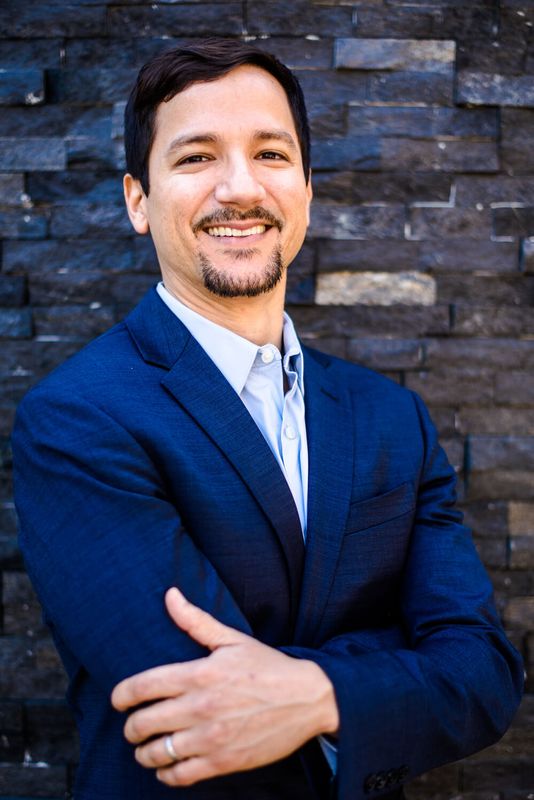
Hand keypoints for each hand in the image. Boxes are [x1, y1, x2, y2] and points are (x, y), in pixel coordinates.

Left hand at [111, 587, 337, 786]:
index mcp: (199, 674)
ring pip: (157, 753)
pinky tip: (167, 766)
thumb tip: (170, 595)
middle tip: (133, 725)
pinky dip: (166, 774)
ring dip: (144, 752)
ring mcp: (211, 737)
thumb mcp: (232, 639)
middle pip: (143, 723)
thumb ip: (196, 621)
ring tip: (146, 747)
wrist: (308, 699)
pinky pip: (180, 775)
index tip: (118, 699)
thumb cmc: (268, 666)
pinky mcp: (223, 761)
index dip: (121, 695)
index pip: (142, 686)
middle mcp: (200, 707)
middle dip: (130, 726)